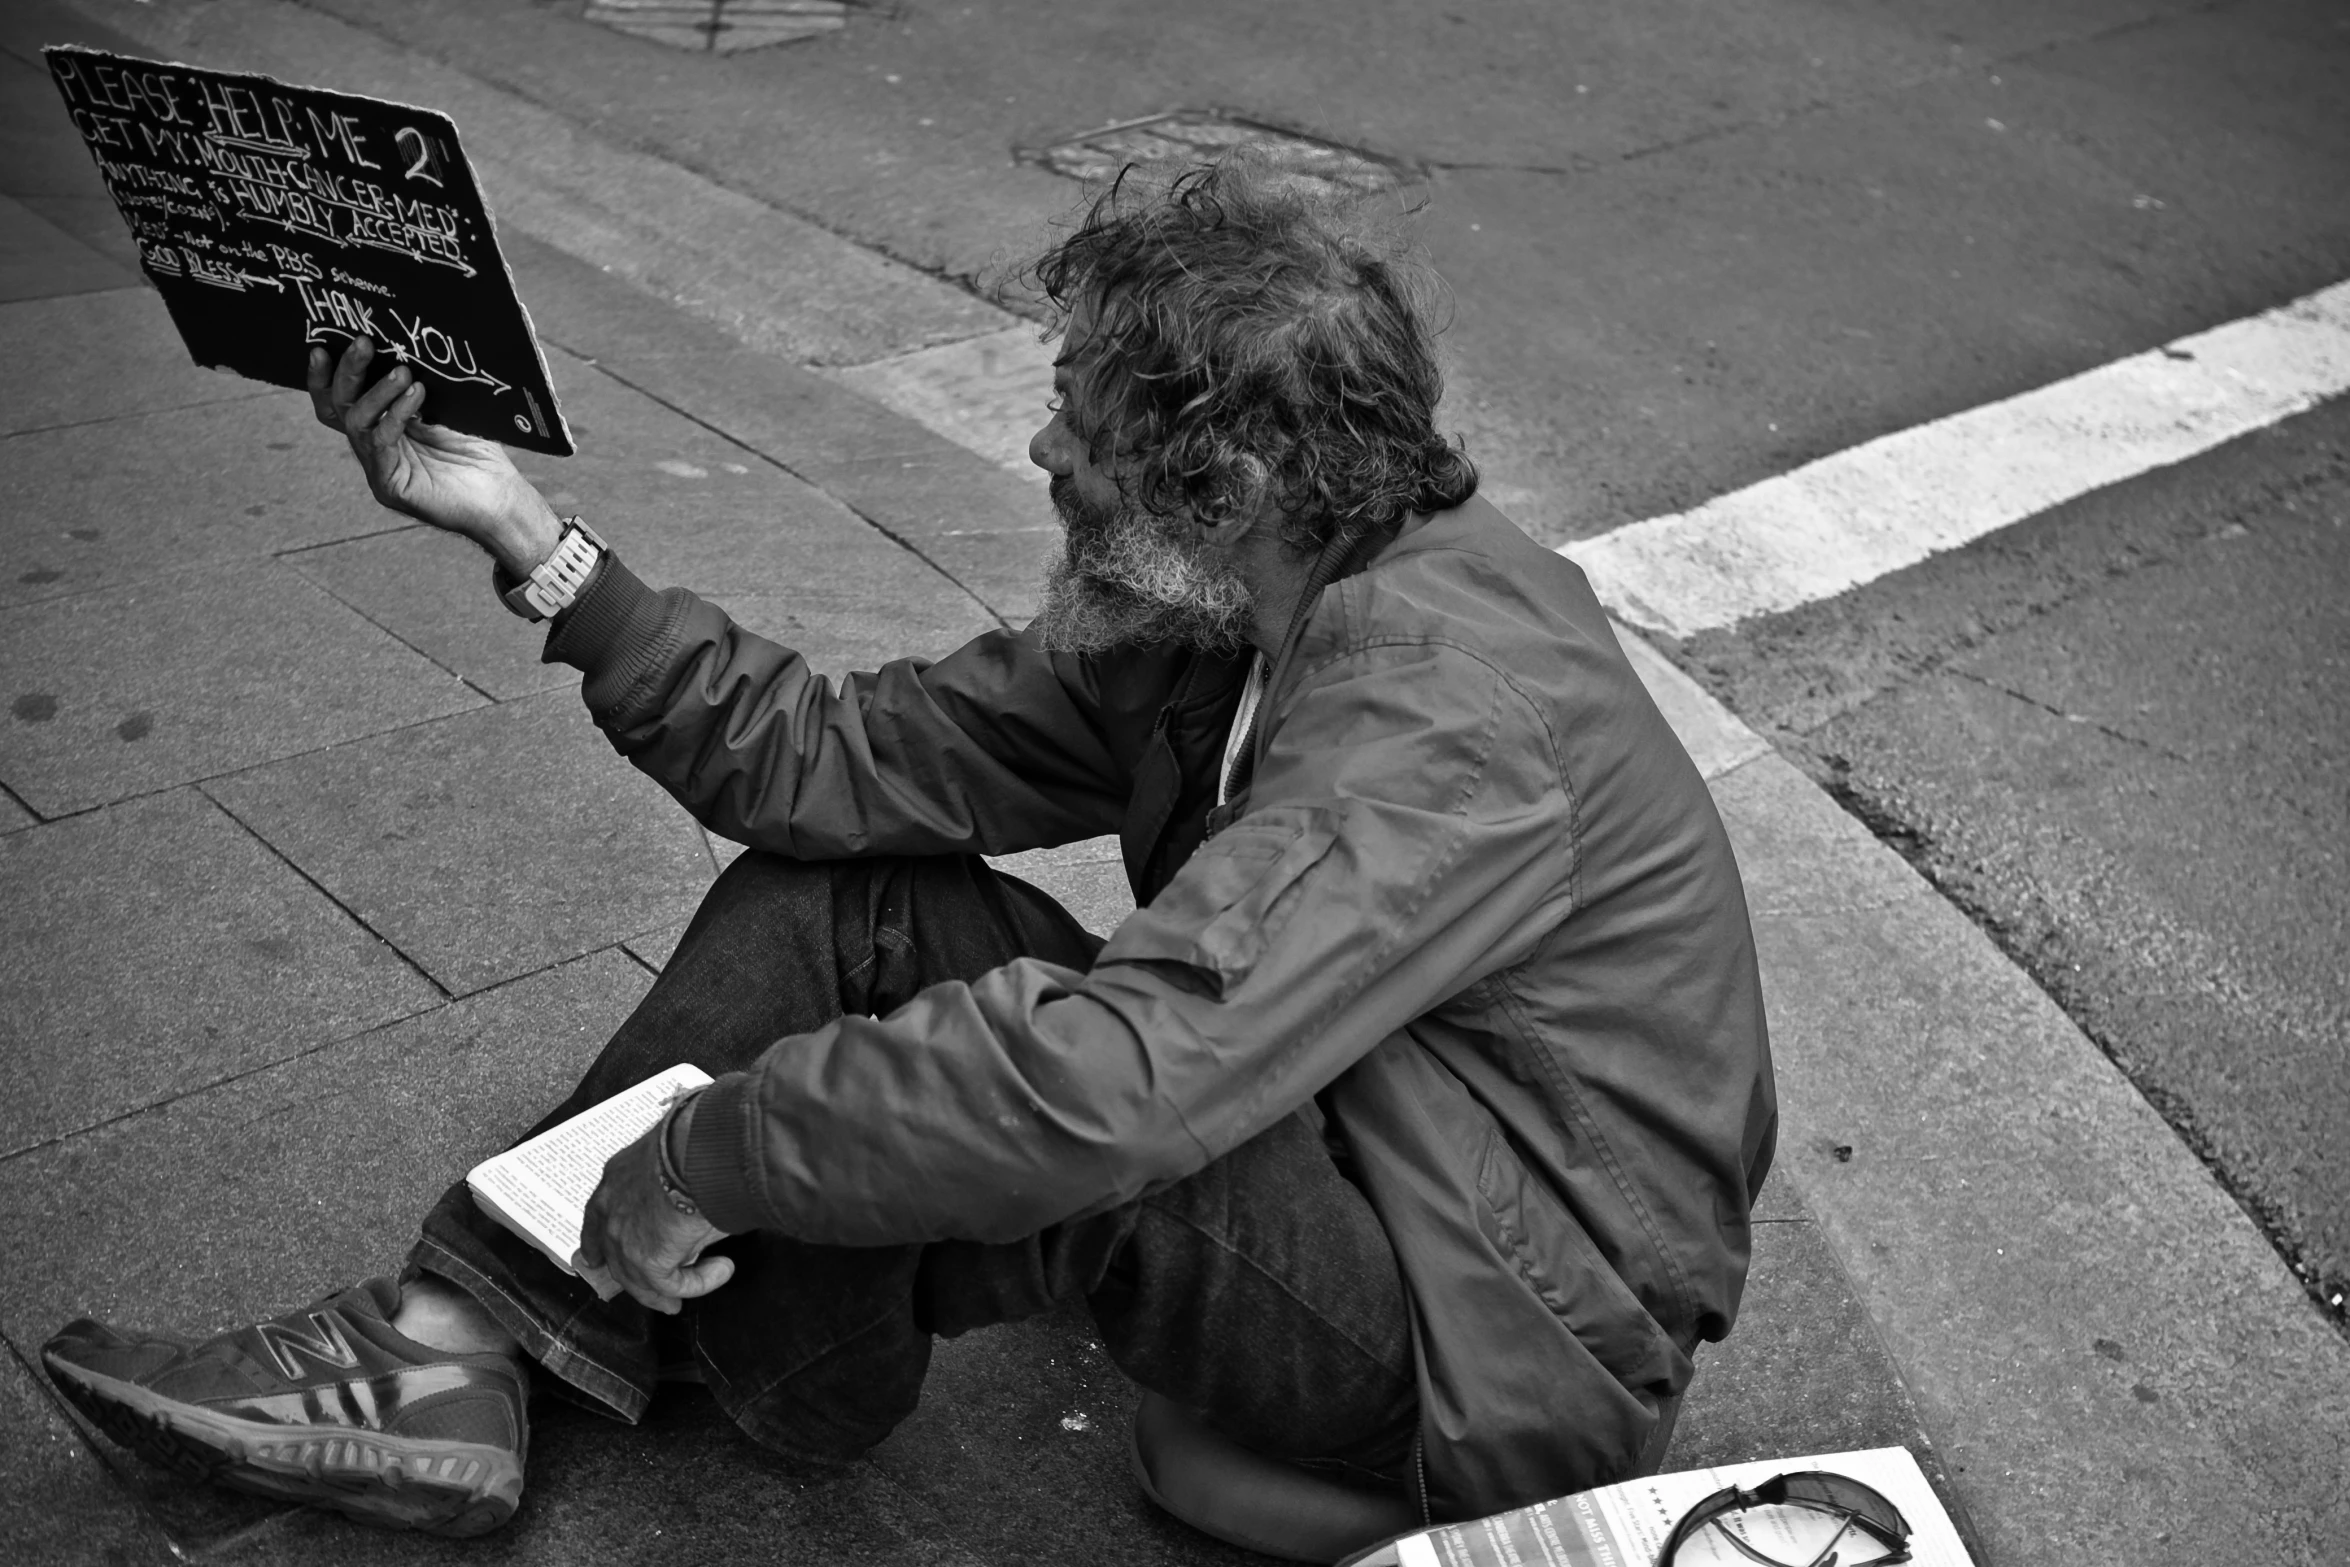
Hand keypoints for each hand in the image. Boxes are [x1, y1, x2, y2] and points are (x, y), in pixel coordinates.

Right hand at [306, 338, 562, 575]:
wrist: (502, 498)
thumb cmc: (478, 453)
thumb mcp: (444, 410)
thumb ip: (417, 385)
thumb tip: (403, 342)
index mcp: (380, 428)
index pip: (338, 401)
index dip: (324, 376)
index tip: (321, 346)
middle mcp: (372, 448)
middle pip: (340, 406)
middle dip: (348, 372)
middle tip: (363, 343)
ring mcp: (378, 469)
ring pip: (358, 422)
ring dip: (378, 391)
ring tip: (403, 372)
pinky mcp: (390, 487)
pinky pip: (381, 443)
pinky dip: (396, 414)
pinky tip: (417, 394)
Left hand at [574, 1112, 733, 1314]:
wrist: (702, 1149)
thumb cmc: (699, 1143)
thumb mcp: (679, 1161)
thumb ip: (675, 1190)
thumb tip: (693, 1212)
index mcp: (616, 1178)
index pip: (597, 1215)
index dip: (596, 1241)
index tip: (595, 1259)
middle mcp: (612, 1210)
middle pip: (615, 1255)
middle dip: (635, 1279)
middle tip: (660, 1296)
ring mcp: (624, 1238)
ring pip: (640, 1278)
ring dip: (674, 1287)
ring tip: (706, 1280)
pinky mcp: (647, 1260)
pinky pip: (672, 1284)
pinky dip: (700, 1283)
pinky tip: (723, 1269)